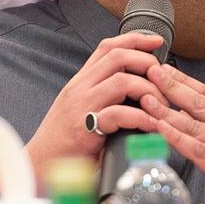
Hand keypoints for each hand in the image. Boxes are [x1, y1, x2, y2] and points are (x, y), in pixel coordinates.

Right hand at [23, 32, 167, 180]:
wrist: (40, 164)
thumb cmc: (65, 140)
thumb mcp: (81, 107)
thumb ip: (102, 94)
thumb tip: (137, 87)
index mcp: (81, 81)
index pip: (108, 47)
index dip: (135, 39)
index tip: (156, 41)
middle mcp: (80, 87)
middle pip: (118, 57)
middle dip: (147, 62)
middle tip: (163, 80)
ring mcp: (81, 106)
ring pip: (122, 81)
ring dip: (149, 91)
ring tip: (160, 106)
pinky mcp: (85, 128)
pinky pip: (119, 114)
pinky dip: (142, 118)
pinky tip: (151, 126)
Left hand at [140, 63, 204, 203]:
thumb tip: (191, 111)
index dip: (185, 80)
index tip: (165, 70)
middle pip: (200, 103)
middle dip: (171, 86)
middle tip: (150, 73)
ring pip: (193, 124)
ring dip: (166, 111)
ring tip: (146, 99)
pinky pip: (195, 148)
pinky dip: (175, 136)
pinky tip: (159, 127)